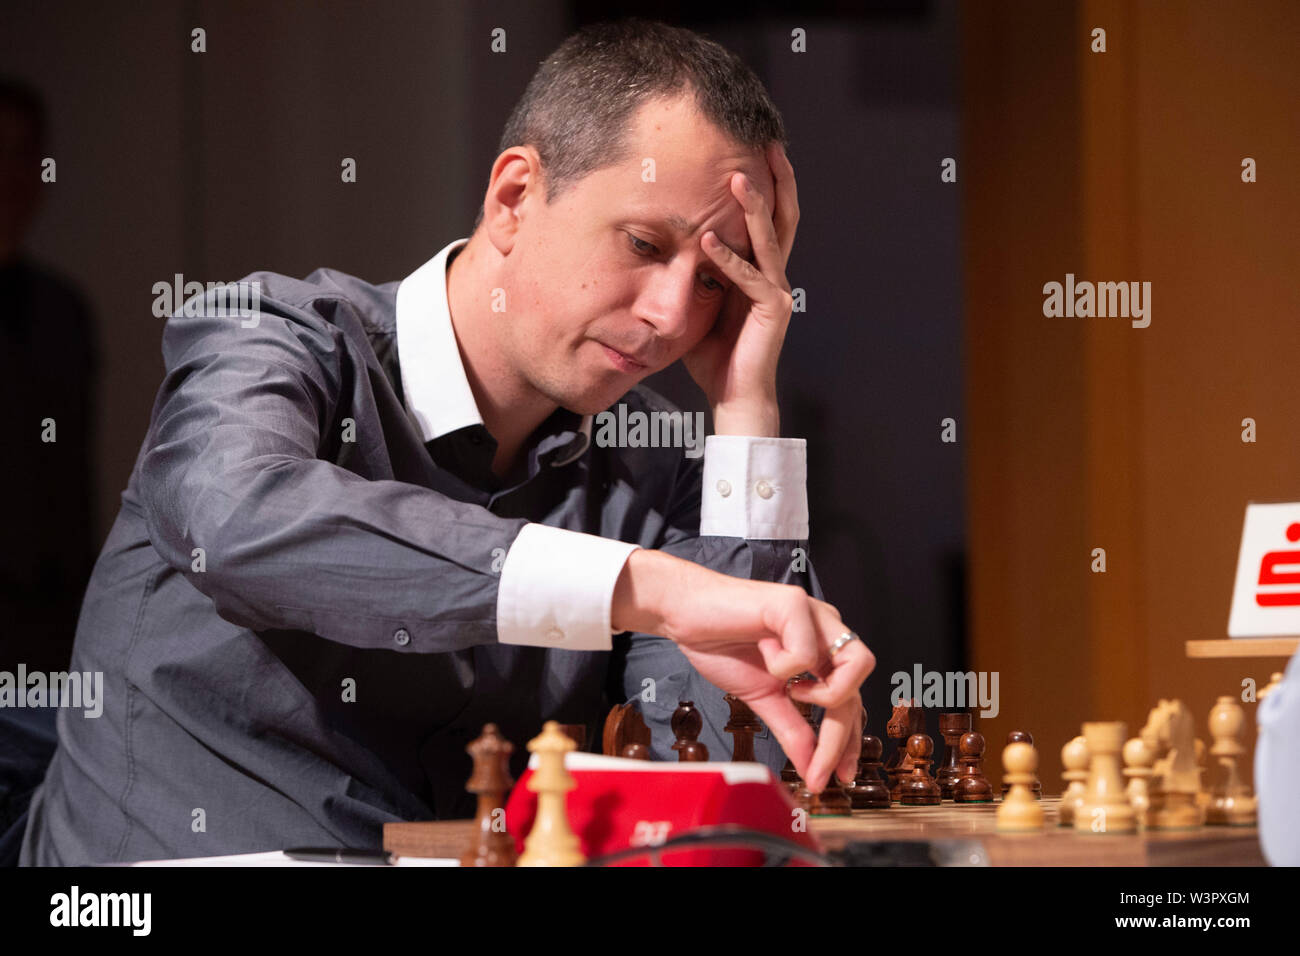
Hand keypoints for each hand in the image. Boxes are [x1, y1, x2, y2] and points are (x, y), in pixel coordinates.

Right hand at [612, 549, 872, 792]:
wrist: (683, 614)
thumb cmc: (721, 644)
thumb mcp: (762, 698)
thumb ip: (791, 730)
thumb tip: (812, 769)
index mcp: (822, 651)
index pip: (850, 700)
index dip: (848, 741)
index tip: (836, 776)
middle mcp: (827, 630)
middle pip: (859, 689)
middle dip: (839, 734)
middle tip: (818, 765)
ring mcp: (815, 615)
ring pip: (857, 664)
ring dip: (827, 692)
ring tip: (793, 692)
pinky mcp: (794, 603)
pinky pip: (807, 651)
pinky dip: (784, 665)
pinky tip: (764, 653)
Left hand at [682, 143, 799, 436]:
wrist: (735, 396)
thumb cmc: (715, 357)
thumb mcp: (701, 306)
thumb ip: (695, 276)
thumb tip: (664, 249)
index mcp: (761, 272)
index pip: (769, 219)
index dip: (768, 185)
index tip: (756, 152)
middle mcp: (775, 276)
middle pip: (782, 216)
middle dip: (775, 179)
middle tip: (766, 143)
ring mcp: (777, 292)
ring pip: (769, 239)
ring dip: (752, 207)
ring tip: (737, 179)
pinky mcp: (773, 311)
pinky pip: (748, 278)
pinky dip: (727, 258)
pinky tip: (708, 240)